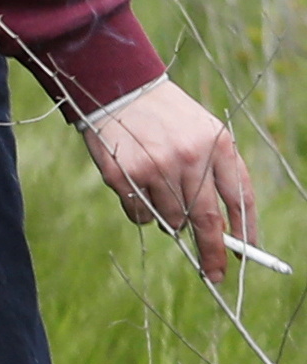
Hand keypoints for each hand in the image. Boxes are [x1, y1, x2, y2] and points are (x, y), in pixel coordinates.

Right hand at [85, 79, 260, 284]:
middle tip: (214, 275)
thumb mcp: (202, 134)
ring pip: (170, 220)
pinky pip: (139, 214)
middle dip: (212, 252)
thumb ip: (216, 173)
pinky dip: (140, 210)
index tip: (244, 256)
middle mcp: (191, 157)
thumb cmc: (167, 117)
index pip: (239, 198)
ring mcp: (157, 167)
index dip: (245, 232)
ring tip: (158, 190)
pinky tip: (136, 184)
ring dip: (168, 218)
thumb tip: (223, 228)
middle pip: (207, 220)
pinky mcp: (125, 176)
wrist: (119, 88)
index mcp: (218, 145)